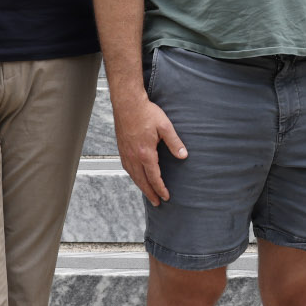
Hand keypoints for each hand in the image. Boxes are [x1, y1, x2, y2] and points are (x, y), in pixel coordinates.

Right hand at [113, 92, 187, 206]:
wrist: (127, 103)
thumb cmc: (146, 113)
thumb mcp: (165, 126)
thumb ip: (174, 142)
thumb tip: (183, 155)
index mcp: (145, 153)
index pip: (154, 177)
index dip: (160, 188)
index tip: (166, 197)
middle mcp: (133, 156)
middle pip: (142, 181)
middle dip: (150, 193)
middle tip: (157, 203)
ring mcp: (125, 153)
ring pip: (133, 176)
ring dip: (141, 186)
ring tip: (148, 193)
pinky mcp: (121, 148)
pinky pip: (127, 168)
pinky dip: (133, 176)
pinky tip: (137, 176)